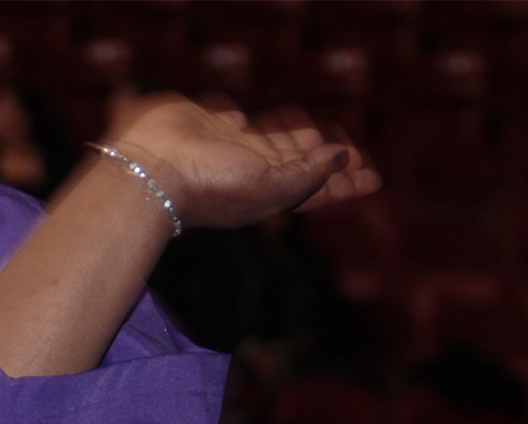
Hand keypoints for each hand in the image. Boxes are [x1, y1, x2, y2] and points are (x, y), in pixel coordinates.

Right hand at [109, 96, 379, 229]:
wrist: (154, 170)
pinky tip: (280, 125)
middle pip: (305, 166)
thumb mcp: (273, 188)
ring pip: (282, 142)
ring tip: (327, 140)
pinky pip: (254, 124)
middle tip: (358, 160)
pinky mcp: (218, 126)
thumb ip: (312, 173)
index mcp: (272, 195)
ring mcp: (236, 150)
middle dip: (331, 164)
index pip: (319, 187)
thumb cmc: (212, 188)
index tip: (373, 179)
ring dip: (306, 142)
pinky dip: (271, 126)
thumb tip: (342, 156)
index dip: (346, 183)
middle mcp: (256, 174)